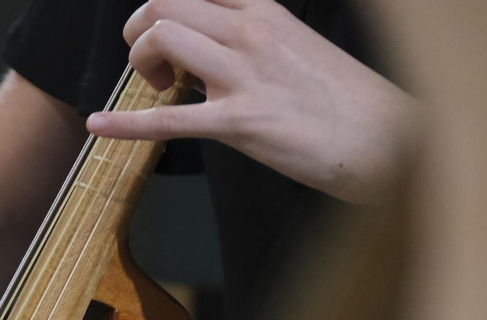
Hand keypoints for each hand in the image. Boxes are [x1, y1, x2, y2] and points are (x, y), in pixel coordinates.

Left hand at [87, 0, 419, 202]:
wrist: (387, 140)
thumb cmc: (345, 102)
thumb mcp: (297, 46)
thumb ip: (251, 40)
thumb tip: (211, 53)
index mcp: (265, 11)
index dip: (163, 5)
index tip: (163, 31)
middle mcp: (251, 33)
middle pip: (165, 2)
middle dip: (138, 31)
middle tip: (150, 63)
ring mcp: (244, 75)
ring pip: (163, 37)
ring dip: (140, 62)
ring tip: (155, 89)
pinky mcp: (240, 122)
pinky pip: (167, 118)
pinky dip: (124, 123)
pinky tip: (99, 125)